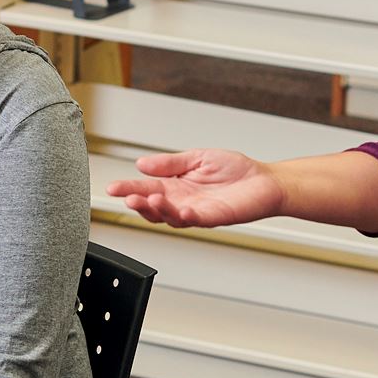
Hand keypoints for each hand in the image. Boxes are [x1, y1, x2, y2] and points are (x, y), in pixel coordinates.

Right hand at [106, 149, 283, 228]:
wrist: (264, 181)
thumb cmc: (236, 170)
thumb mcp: (197, 157)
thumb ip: (170, 163)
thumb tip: (142, 164)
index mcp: (176, 185)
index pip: (146, 187)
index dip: (128, 188)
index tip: (113, 187)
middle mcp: (182, 200)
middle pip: (152, 206)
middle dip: (137, 202)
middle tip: (126, 196)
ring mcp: (196, 211)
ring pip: (170, 217)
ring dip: (158, 209)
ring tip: (151, 198)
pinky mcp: (213, 217)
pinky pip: (196, 220)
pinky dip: (186, 215)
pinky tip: (180, 209)